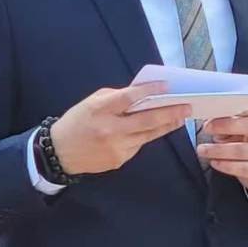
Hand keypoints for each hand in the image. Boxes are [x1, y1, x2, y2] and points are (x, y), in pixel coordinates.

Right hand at [50, 83, 190, 175]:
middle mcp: (110, 129)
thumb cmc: (76, 121)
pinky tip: (156, 129)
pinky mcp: (120, 160)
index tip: (167, 86)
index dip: (150, 90)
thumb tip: (141, 94)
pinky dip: (147, 136)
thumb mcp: (92, 102)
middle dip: (170, 112)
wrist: (60, 153)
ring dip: (166, 125)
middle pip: (147, 119)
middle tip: (187, 107)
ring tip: (180, 118)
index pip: (130, 98)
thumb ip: (116, 98)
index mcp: (101, 109)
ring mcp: (116, 147)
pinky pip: (138, 145)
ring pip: (148, 135)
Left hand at [197, 98, 247, 192]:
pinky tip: (214, 161)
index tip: (223, 105)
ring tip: (202, 149)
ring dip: (219, 149)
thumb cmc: (247, 136)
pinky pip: (243, 168)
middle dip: (225, 126)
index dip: (245, 105)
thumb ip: (229, 116)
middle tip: (207, 127)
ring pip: (243, 150)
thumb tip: (209, 115)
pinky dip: (226, 165)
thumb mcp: (241, 123)